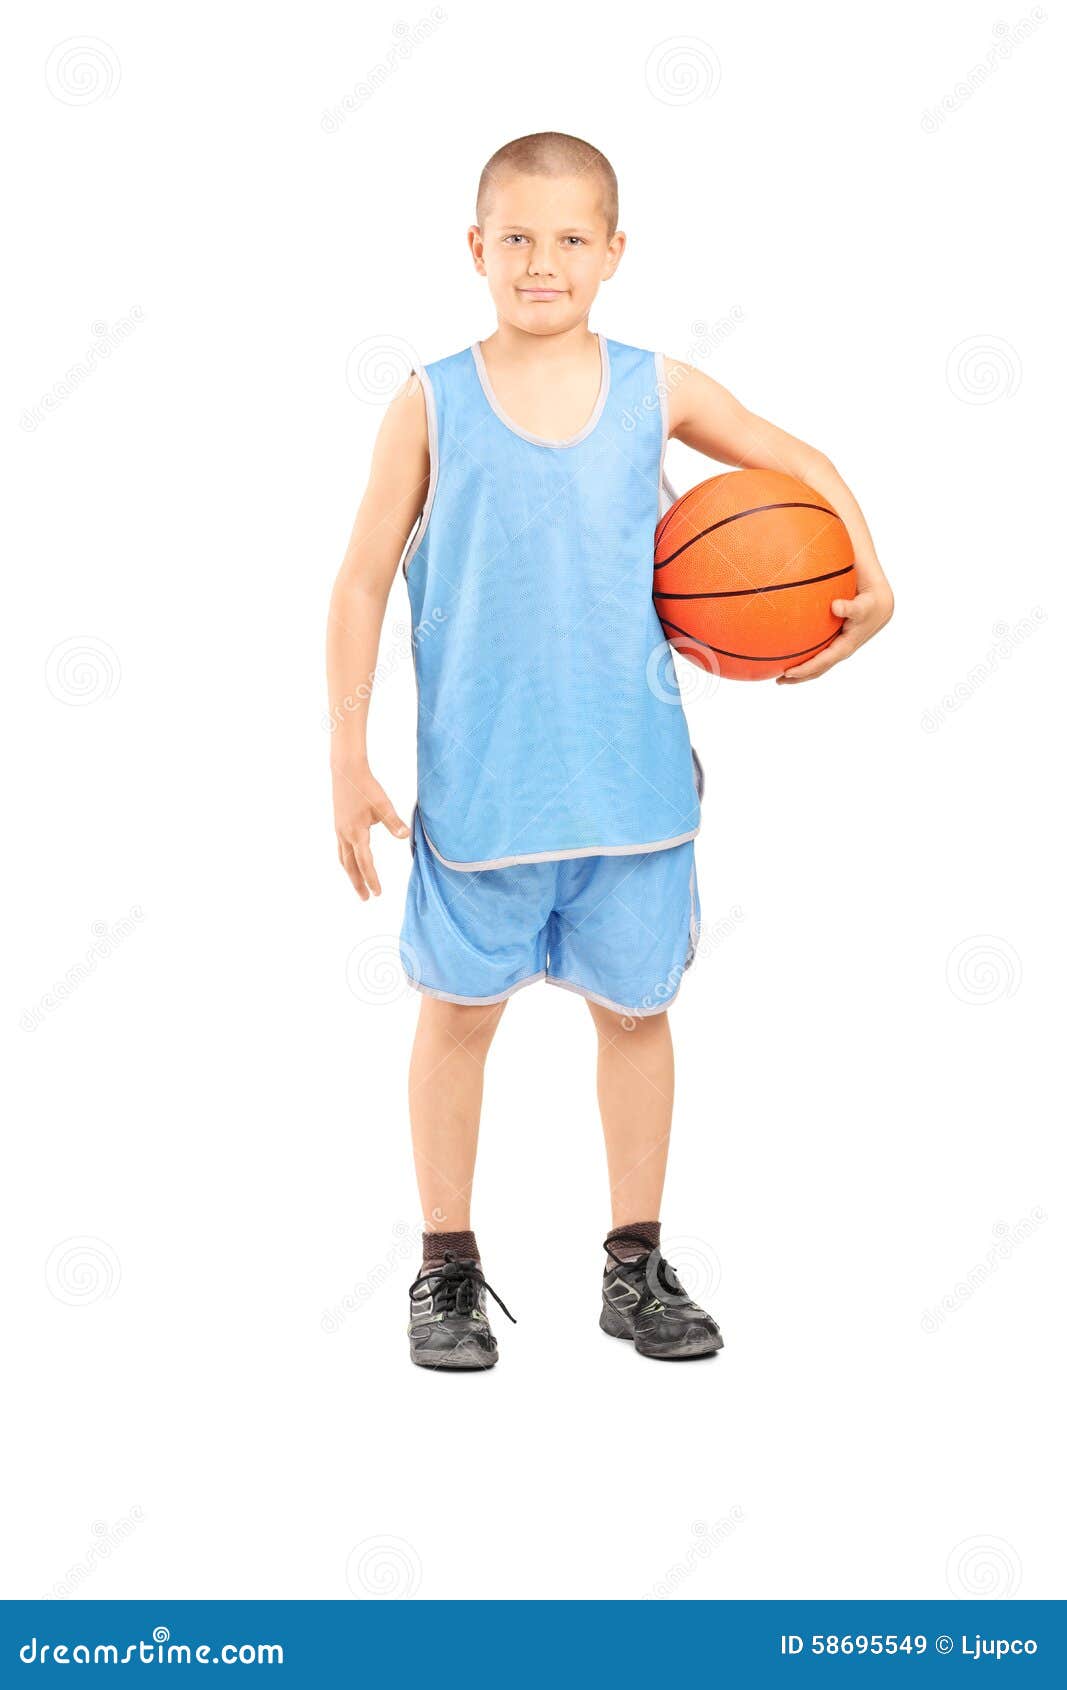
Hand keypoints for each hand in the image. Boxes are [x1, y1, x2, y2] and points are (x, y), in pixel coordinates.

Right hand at [332, 761, 409, 899]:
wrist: (346, 771)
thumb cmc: (366, 787)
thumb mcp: (383, 804)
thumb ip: (394, 822)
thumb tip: (405, 836)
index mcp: (357, 832)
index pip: (365, 862)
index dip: (372, 879)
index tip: (378, 893)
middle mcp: (345, 835)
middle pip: (351, 866)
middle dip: (358, 883)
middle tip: (366, 899)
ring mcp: (340, 831)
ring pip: (343, 859)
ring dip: (351, 874)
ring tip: (358, 886)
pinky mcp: (339, 825)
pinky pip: (340, 849)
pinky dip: (346, 861)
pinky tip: (351, 862)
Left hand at [776, 587, 893, 683]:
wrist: (879, 605)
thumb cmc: (869, 605)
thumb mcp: (862, 606)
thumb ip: (850, 607)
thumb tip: (835, 607)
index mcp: (844, 648)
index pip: (821, 663)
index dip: (805, 669)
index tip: (788, 672)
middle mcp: (839, 651)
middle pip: (816, 669)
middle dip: (798, 677)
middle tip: (778, 680)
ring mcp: (837, 648)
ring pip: (816, 663)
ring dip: (799, 670)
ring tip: (779, 673)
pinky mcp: (835, 642)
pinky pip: (816, 652)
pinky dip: (802, 654)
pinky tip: (788, 649)